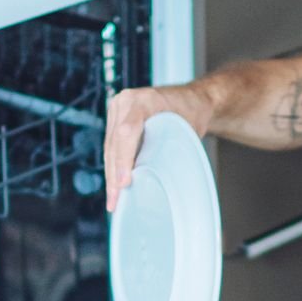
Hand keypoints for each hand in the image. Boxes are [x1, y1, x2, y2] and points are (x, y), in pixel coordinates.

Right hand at [104, 83, 214, 210]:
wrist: (190, 100)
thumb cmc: (192, 113)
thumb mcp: (187, 128)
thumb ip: (170, 148)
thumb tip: (158, 181)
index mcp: (143, 100)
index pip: (126, 132)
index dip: (123, 159)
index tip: (124, 182)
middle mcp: (125, 102)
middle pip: (114, 143)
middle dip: (114, 174)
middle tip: (115, 201)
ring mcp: (117, 110)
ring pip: (109, 148)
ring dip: (111, 176)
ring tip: (113, 201)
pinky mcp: (115, 120)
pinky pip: (111, 147)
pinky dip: (114, 168)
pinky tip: (114, 186)